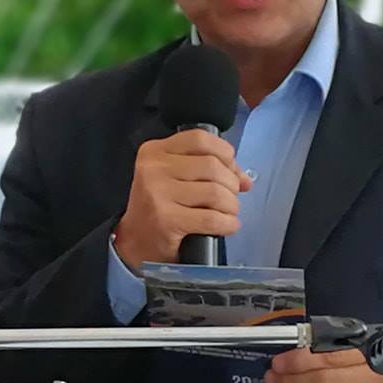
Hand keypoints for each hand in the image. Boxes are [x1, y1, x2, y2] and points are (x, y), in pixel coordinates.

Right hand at [113, 130, 250, 270]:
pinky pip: (212, 218)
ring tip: (227, 213)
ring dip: (231, 206)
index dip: (224, 153)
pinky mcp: (166, 220)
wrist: (136, 243)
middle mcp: (153, 168)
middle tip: (229, 198)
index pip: (200, 139)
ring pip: (215, 192)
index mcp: (154, 151)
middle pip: (212, 166)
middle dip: (231, 184)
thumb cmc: (160, 207)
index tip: (229, 170)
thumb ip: (209, 170)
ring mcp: (157, 194)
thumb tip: (245, 180)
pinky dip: (228, 224)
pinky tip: (227, 226)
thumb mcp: (176, 178)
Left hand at [266, 347, 382, 382]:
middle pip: (325, 380)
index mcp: (375, 351)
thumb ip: (337, 347)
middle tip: (275, 376)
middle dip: (292, 378)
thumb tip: (298, 351)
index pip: (330, 357)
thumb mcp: (365, 345)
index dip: (299, 360)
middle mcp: (379, 377)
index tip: (280, 361)